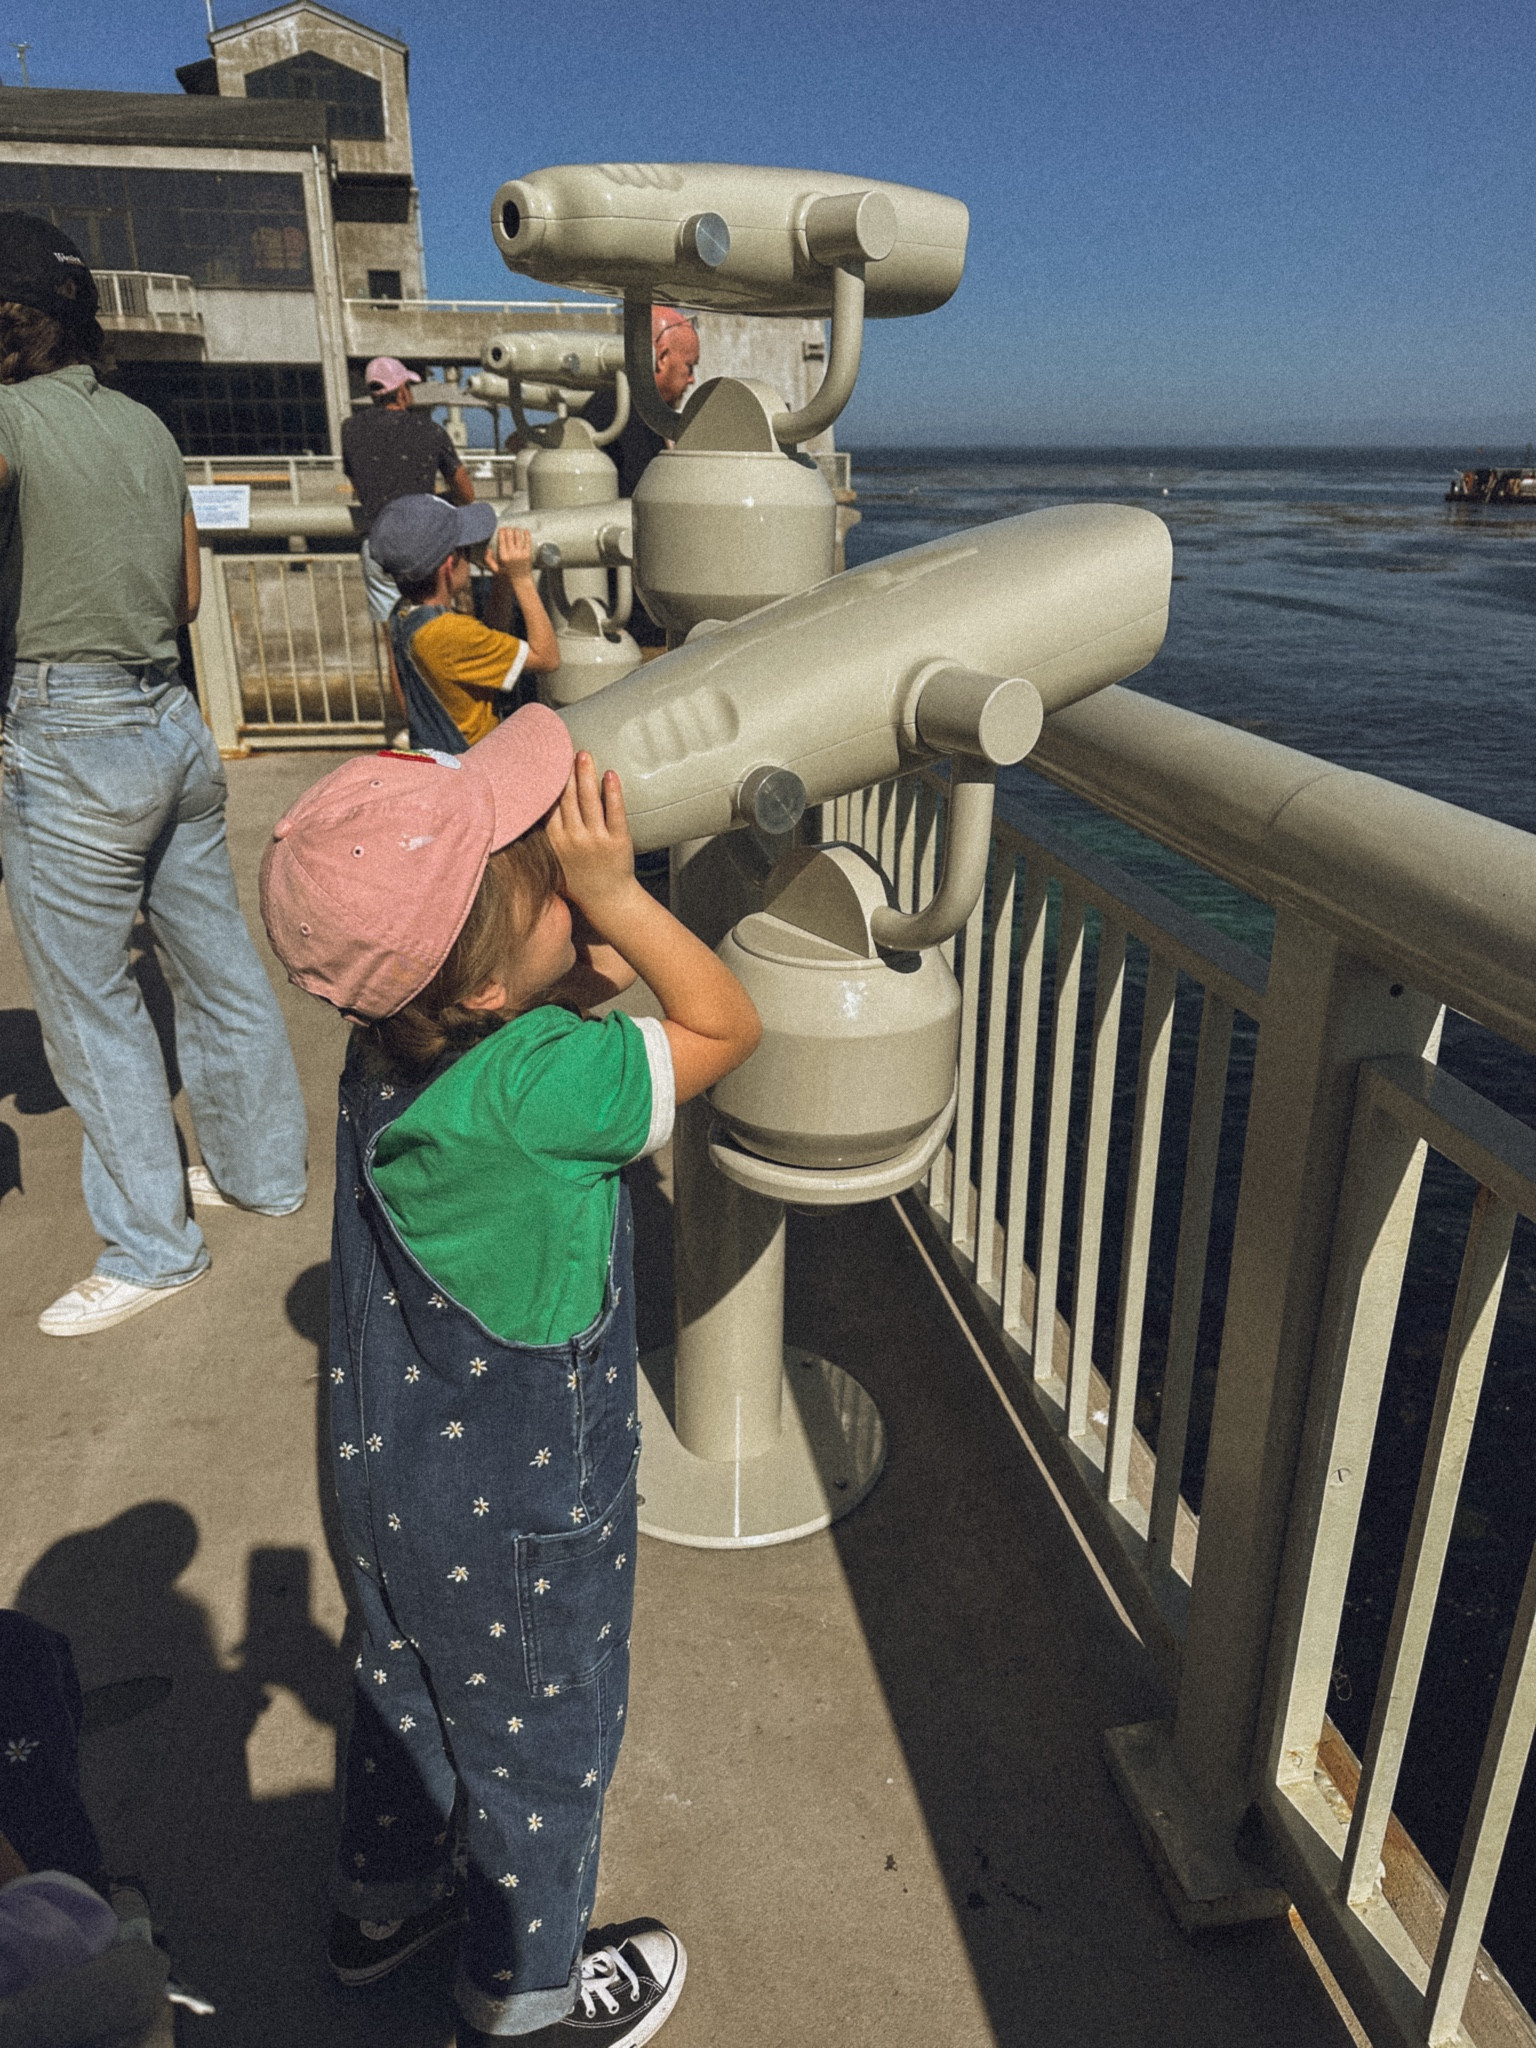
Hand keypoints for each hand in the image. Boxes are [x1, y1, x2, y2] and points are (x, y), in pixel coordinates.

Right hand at [490, 525, 534, 580]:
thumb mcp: (495, 570)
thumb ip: (489, 560)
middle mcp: (511, 554)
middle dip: (508, 529)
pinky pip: (527, 542)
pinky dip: (527, 535)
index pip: (502, 539)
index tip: (501, 529)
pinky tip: (525, 531)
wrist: (521, 582)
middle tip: (508, 528)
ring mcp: (520, 553)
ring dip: (516, 530)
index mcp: (503, 556)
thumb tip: (488, 549)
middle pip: (509, 535)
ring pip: (518, 536)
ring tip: (515, 529)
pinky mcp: (528, 554)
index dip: (502, 531)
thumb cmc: (507, 577)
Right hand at [546, 752, 637, 929]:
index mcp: (554, 842)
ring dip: (585, 775)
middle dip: (564, 773)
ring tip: (583, 754)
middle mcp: (573, 839)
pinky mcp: (619, 841)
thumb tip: (522, 812)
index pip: (547, 807)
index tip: (541, 762)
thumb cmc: (577, 880)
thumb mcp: (551, 860)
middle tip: (561, 747)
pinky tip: (611, 774)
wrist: (607, 901)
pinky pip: (615, 812)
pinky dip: (613, 792)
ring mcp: (596, 840)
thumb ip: (539, 838)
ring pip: (589, 801)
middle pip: (567, 799)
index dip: (544, 783)